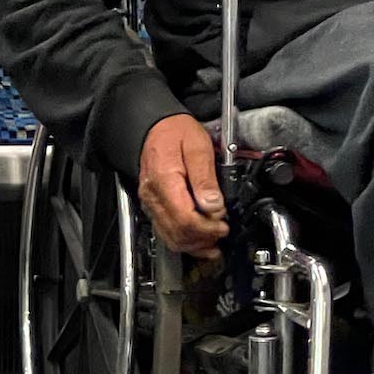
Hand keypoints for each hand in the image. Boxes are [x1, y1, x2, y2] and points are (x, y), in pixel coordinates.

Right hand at [138, 114, 227, 260]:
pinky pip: (166, 231)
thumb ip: (205, 177)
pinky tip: (200, 242)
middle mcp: (153, 195)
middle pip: (177, 232)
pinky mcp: (153, 206)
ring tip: (214, 243)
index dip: (207, 228)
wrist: (156, 127)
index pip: (185, 218)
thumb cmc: (175, 132)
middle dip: (203, 238)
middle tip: (222, 232)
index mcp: (164, 180)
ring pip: (170, 237)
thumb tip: (214, 205)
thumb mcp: (198, 145)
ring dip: (194, 245)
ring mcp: (151, 203)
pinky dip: (184, 241)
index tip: (223, 225)